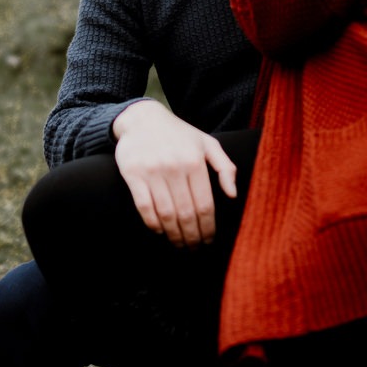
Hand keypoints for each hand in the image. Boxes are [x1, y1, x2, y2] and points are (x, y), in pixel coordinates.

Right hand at [111, 99, 236, 246]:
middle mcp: (174, 167)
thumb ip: (225, 167)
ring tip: (179, 244)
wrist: (142, 119)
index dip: (208, 228)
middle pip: (186, 213)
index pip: (204, 205)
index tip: (209, 240)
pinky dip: (152, 223)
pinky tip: (160, 231)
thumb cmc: (179, 135)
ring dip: (174, 234)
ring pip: (165, 214)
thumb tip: (233, 195)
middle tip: (194, 248)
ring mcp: (152, 171)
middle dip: (192, 236)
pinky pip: (144, 206)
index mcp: (195, 162)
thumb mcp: (208, 144)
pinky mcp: (133, 174)